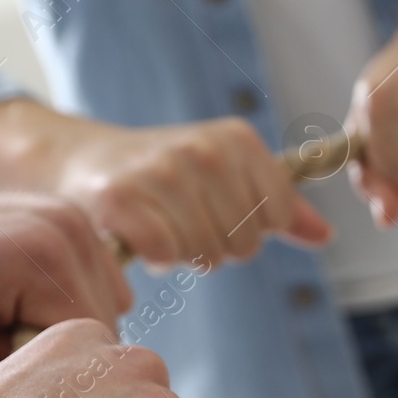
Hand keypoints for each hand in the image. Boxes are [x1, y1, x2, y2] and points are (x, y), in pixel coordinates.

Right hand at [0, 100, 331, 267]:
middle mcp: (204, 149)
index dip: (250, 229)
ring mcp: (164, 172)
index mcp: (236, 139)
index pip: (278, 215)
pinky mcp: (123, 199)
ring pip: (207, 253)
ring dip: (182, 253)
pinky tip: (137, 238)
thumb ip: (278, 208)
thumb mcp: (224, 179)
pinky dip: (154, 257)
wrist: (72, 160)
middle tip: (179, 222)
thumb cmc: (157, 177)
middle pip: (246, 243)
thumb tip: (326, 235)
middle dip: (215, 245)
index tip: (215, 212)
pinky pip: (167, 254)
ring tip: (157, 225)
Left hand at [0, 185, 131, 397]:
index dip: (46, 378)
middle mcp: (70, 227)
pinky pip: (92, 281)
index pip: (93, 351)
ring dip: (62, 330)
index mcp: (47, 258)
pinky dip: (61, 303)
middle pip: (104, 327)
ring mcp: (70, 216)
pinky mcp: (63, 216)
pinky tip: (10, 305)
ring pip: (105, 306)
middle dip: (57, 354)